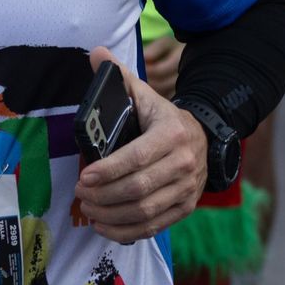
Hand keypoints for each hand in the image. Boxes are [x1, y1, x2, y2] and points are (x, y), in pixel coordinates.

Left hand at [74, 46, 206, 243]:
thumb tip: (96, 52)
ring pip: (146, 211)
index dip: (109, 170)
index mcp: (172, 134)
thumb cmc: (162, 117)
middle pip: (140, 188)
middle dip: (105, 195)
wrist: (204, 137)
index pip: (138, 157)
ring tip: (88, 209)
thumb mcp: (145, 94)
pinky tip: (105, 226)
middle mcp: (184, 164)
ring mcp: (187, 189)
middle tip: (80, 194)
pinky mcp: (185, 208)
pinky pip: (155, 227)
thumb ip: (119, 75)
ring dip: (112, 215)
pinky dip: (127, 232)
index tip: (84, 177)